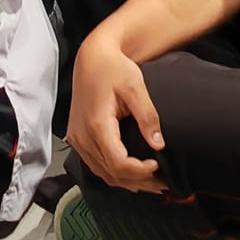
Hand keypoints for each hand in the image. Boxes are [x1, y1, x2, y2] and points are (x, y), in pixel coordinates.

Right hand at [66, 34, 164, 192]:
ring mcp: (77, 138)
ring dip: (126, 181)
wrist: (92, 58)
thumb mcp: (135, 86)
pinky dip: (113, 173)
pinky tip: (130, 174)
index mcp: (97, 125)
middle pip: (111, 173)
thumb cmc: (112, 67)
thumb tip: (159, 144)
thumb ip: (147, 116)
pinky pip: (95, 165)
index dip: (139, 171)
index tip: (157, 166)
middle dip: (138, 181)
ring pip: (102, 173)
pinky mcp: (77, 137)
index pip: (118, 163)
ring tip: (151, 182)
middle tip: (162, 182)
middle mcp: (83, 136)